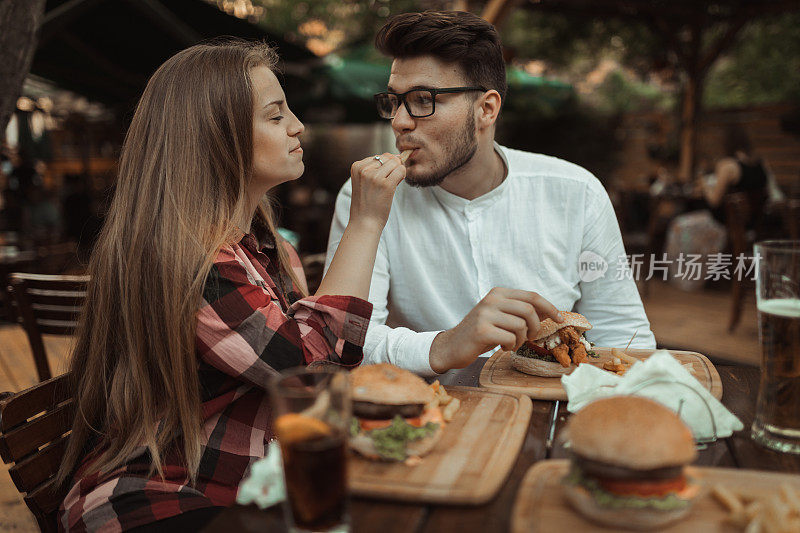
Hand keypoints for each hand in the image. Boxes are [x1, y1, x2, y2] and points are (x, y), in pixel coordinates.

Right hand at [348, 152, 406, 229]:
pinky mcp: (386, 185)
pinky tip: (396, 185)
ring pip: (396, 163)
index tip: (379, 181)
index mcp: (356, 166)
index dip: (385, 167)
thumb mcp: (364, 181)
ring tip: (390, 185)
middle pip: (388, 158)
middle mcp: (364, 169)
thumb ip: (376, 168)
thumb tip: (397, 156)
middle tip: (387, 183)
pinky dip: (402, 176)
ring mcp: (374, 177)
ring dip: (398, 172)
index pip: (378, 156)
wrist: (364, 222)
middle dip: (392, 168)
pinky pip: (401, 171)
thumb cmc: (367, 203)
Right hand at [429, 288, 562, 372]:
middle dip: (534, 327)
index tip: (559, 319)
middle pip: (530, 310)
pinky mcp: (481, 330)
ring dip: (520, 339)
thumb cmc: (480, 332)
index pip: (532, 296)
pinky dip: (510, 346)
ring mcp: (485, 314)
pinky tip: (501, 346)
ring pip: (521, 326)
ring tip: (510, 343)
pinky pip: (510, 338)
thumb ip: (521, 312)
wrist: (452, 346)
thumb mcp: (501, 317)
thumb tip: (549, 312)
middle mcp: (492, 300)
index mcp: (498, 293)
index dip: (549, 307)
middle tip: (527, 337)